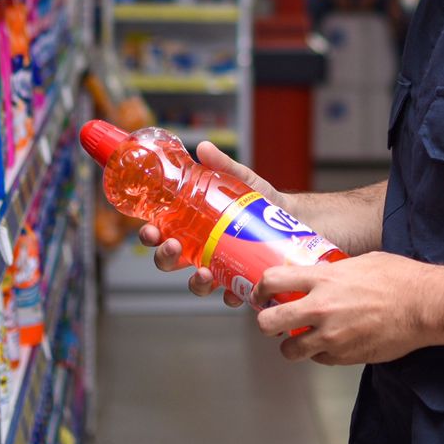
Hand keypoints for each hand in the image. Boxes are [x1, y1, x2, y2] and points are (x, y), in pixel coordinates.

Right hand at [136, 140, 282, 307]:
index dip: (150, 235)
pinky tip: (235, 291)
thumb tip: (203, 147)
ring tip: (204, 272)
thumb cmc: (260, 202)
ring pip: (197, 283)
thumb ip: (223, 166)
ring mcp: (220, 267)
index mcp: (192, 226)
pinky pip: (231, 295)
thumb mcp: (242, 180)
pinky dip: (231, 296)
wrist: (293, 219)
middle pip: (170, 262)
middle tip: (173, 246)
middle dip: (165, 257)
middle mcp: (201, 250)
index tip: (150, 230)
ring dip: (195, 282)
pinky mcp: (241, 280)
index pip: (161, 233)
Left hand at [253, 252, 435, 365]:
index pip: (272, 281)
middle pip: (268, 322)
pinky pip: (319, 359)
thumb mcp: (361, 262)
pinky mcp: (344, 357)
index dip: (259, 290)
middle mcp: (321, 308)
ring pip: (290, 350)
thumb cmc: (400, 279)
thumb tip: (320, 276)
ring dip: (292, 345)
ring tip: (303, 338)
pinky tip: (334, 342)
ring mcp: (331, 336)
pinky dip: (322, 354)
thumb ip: (334, 272)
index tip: (260, 295)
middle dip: (266, 324)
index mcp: (323, 279)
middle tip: (273, 322)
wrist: (424, 306)